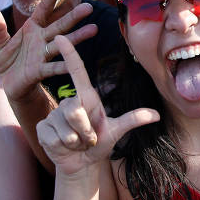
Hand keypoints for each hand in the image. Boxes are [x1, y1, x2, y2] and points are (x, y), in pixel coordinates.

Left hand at [0, 0, 97, 102]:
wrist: (9, 84)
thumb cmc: (7, 60)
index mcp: (32, 28)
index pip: (44, 9)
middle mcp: (42, 39)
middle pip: (60, 26)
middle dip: (74, 16)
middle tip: (89, 6)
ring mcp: (43, 55)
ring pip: (63, 44)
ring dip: (77, 37)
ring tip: (94, 29)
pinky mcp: (40, 71)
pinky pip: (53, 67)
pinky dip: (63, 66)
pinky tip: (73, 63)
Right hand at [36, 35, 159, 174]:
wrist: (82, 163)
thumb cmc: (99, 144)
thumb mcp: (117, 131)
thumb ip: (133, 120)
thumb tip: (156, 115)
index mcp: (87, 98)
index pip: (77, 71)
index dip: (69, 54)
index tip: (60, 36)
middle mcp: (69, 103)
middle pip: (74, 111)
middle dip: (85, 131)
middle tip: (89, 139)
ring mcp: (54, 115)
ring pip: (65, 129)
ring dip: (76, 141)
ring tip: (77, 143)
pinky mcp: (43, 129)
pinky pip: (54, 137)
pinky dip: (63, 147)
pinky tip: (64, 147)